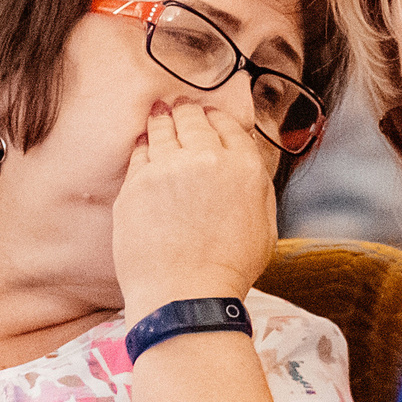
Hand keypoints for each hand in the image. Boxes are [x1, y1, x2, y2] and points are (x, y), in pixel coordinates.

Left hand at [112, 99, 275, 318]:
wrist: (185, 294)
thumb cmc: (229, 269)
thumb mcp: (265, 226)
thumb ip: (257, 187)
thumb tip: (246, 165)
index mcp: (244, 168)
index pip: (228, 125)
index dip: (217, 117)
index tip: (210, 116)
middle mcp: (206, 159)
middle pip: (193, 119)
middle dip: (187, 111)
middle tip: (180, 106)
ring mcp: (167, 168)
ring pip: (162, 129)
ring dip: (162, 119)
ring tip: (159, 114)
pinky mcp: (136, 183)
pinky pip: (139, 152)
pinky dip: (143, 145)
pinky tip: (143, 144)